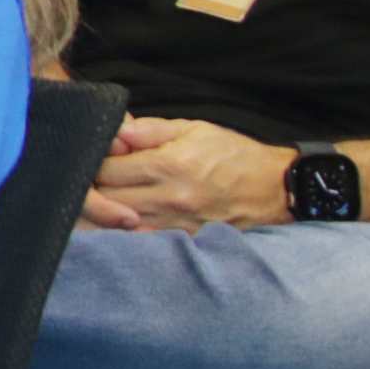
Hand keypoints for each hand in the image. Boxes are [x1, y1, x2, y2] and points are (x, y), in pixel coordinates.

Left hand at [85, 115, 295, 230]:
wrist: (277, 187)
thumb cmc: (234, 153)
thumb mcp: (195, 128)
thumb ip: (150, 130)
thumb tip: (115, 130)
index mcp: (170, 165)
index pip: (107, 170)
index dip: (92, 163)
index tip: (93, 157)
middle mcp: (171, 197)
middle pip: (108, 199)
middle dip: (93, 188)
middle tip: (91, 178)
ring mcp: (178, 222)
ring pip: (120, 223)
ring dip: (106, 211)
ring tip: (103, 198)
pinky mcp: (186, 239)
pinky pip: (143, 240)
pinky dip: (126, 232)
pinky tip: (120, 221)